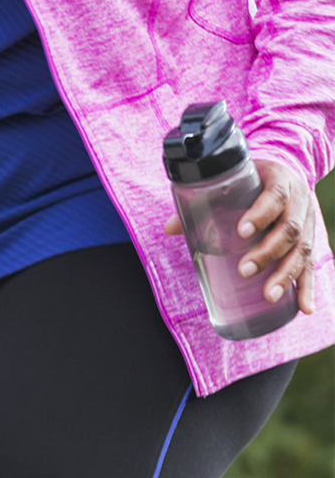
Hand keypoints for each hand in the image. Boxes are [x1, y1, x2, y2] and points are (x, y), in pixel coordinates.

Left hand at [164, 158, 320, 314]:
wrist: (285, 174)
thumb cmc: (251, 181)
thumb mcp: (231, 183)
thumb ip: (201, 202)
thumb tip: (168, 229)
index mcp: (279, 181)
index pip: (274, 196)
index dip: (260, 214)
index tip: (241, 231)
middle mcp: (300, 202)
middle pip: (290, 229)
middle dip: (268, 252)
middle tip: (244, 270)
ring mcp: (309, 223)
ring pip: (303, 250)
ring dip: (286, 275)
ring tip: (268, 295)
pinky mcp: (312, 241)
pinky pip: (312, 266)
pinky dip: (308, 288)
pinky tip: (305, 308)